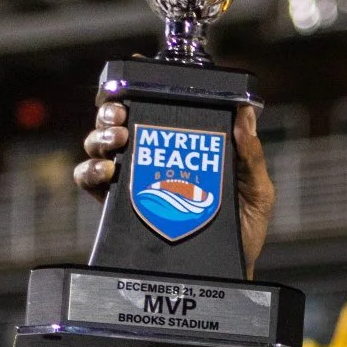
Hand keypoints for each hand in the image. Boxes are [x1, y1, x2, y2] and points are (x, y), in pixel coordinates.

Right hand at [75, 101, 275, 276]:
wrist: (230, 274)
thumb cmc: (243, 232)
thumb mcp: (256, 191)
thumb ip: (251, 155)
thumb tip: (245, 116)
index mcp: (181, 147)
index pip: (155, 108)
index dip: (137, 85)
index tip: (134, 73)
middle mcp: (152, 159)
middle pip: (117, 121)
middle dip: (111, 110)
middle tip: (122, 115)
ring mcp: (132, 181)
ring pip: (99, 145)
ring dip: (100, 136)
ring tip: (117, 140)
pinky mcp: (119, 207)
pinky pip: (90, 181)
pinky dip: (90, 171)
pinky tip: (108, 171)